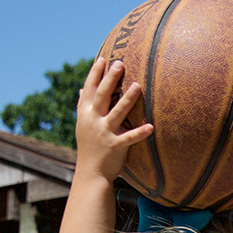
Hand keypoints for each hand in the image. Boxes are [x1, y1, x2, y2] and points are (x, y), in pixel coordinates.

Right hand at [74, 57, 153, 182]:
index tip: (102, 59)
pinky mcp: (115, 146)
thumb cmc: (90, 147)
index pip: (89, 89)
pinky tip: (151, 127)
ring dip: (128, 99)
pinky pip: (129, 138)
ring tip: (138, 85)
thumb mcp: (83, 125)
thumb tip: (81, 89)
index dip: (95, 74)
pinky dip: (140, 133)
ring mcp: (104, 133)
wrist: (90, 173)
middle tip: (120, 63)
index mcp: (86, 114)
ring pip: (117, 112)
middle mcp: (93, 121)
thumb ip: (83, 106)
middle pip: (102, 96)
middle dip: (110, 79)